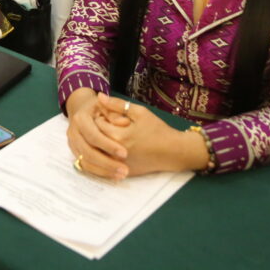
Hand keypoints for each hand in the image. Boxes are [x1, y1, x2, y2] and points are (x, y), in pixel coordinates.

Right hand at [65, 88, 129, 180]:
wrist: (82, 109)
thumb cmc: (98, 107)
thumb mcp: (107, 105)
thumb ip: (115, 112)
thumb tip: (124, 123)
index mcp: (80, 119)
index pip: (94, 136)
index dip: (108, 146)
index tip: (125, 153)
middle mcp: (73, 132)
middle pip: (88, 152)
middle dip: (107, 163)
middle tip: (124, 170)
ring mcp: (72, 143)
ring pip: (85, 161)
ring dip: (103, 171)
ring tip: (121, 175)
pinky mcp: (75, 152)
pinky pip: (85, 165)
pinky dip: (98, 172)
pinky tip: (112, 175)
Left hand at [93, 93, 207, 174]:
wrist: (174, 152)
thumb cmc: (158, 130)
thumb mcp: (140, 112)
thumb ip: (118, 104)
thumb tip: (99, 97)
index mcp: (118, 136)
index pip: (97, 123)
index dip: (102, 116)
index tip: (110, 113)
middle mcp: (115, 153)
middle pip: (96, 138)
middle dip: (100, 129)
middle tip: (111, 123)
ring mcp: (119, 165)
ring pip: (99, 152)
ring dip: (101, 142)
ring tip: (113, 134)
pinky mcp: (123, 172)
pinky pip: (107, 164)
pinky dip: (106, 155)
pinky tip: (115, 147)